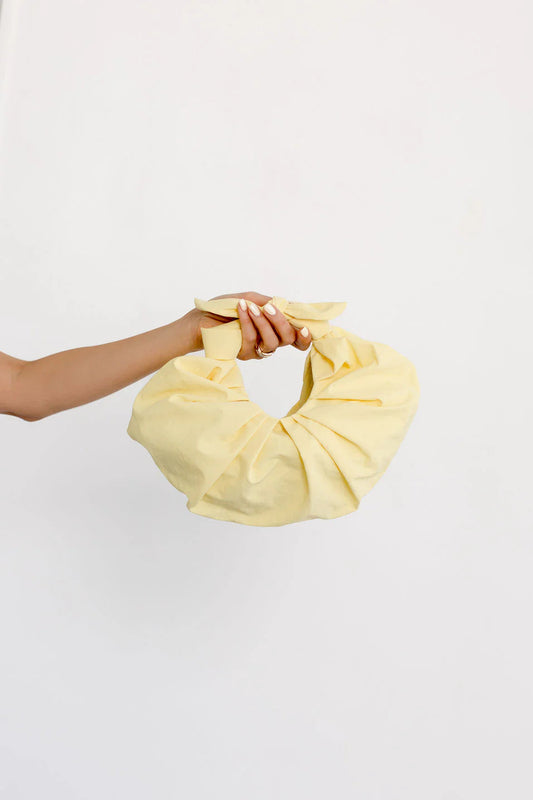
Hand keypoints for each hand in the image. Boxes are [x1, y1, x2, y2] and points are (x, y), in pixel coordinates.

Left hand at [186, 291, 311, 359]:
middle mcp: (269, 341)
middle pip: (288, 338)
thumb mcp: (251, 299)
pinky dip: (247, 322)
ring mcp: (257, 350)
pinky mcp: (244, 354)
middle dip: (281, 321)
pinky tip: (241, 309)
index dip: (305, 335)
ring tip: (250, 307)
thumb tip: (292, 304)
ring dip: (263, 322)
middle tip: (269, 307)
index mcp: (275, 328)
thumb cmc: (225, 308)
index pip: (297, 337)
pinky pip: (252, 341)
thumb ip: (271, 302)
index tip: (305, 327)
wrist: (200, 319)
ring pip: (272, 342)